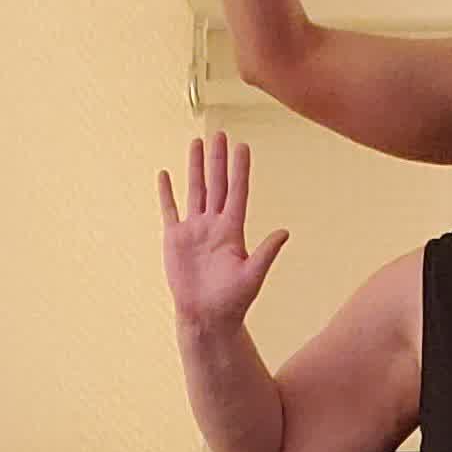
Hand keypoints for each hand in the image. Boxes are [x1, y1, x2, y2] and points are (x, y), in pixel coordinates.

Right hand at [158, 131, 288, 330]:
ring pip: (195, 191)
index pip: (237, 193)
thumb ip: (266, 253)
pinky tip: (165, 174)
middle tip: (220, 134)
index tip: (243, 147)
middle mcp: (214, 225)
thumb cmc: (233, 302)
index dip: (240, 170)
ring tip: (196, 144)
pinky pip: (170, 210)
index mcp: (233, 231)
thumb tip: (285, 232)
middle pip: (216, 185)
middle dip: (218, 160)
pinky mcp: (175, 239)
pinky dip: (167, 193)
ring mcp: (194, 230)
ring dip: (195, 168)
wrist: (207, 317)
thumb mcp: (252, 276)